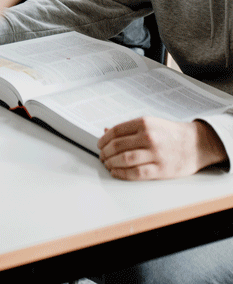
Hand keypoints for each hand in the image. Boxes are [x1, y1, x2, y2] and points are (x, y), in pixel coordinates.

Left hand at [98, 117, 227, 179]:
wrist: (196, 144)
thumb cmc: (171, 134)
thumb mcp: (150, 123)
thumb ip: (128, 128)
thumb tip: (105, 131)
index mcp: (144, 123)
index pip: (115, 131)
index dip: (104, 139)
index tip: (100, 144)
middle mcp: (148, 137)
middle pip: (117, 146)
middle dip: (105, 152)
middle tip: (102, 156)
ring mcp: (155, 154)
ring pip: (124, 159)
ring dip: (111, 163)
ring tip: (107, 164)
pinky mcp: (161, 169)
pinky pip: (136, 173)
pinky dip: (122, 173)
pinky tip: (116, 172)